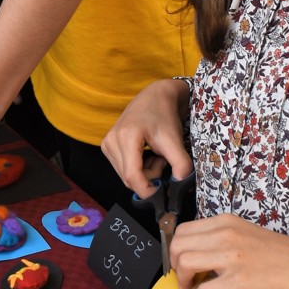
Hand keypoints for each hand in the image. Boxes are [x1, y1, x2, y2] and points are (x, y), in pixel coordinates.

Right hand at [101, 78, 191, 198]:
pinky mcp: (108, 146)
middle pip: (129, 179)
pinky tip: (146, 154)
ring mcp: (107, 144)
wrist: (154, 96)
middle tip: (163, 160)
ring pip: (126, 176)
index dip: (147, 190)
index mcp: (126, 137)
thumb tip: (180, 183)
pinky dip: (139, 167)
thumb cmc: (164, 114)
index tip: (162, 192)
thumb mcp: (175, 139)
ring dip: (145, 172)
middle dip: (149, 177)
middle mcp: (111, 141)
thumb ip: (180, 163)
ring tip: (156, 155)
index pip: (132, 176)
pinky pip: (124, 169)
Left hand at [170, 214, 288, 288]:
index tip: (180, 260)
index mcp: (226, 222)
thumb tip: (198, 252)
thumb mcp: (246, 232)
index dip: (176, 248)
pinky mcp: (240, 281)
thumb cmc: (281, 253)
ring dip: (182, 280)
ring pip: (184, 263)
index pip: (183, 230)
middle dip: (173, 264)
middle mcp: (226, 235)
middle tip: (183, 276)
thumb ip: (221, 237)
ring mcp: (232, 258)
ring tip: (192, 287)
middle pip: (178, 245)